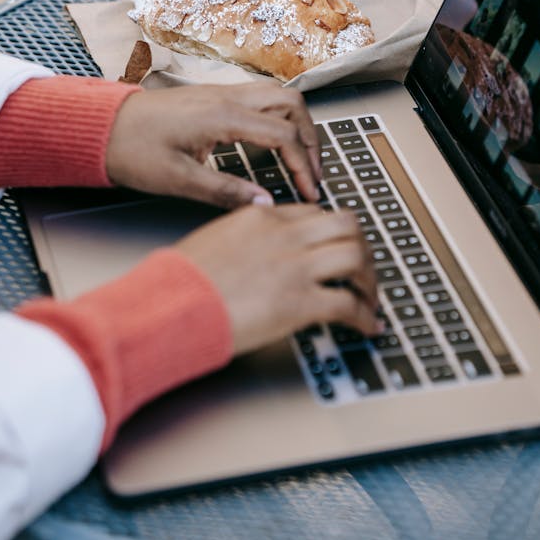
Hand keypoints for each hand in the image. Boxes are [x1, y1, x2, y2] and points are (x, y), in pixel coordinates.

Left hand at [105, 83, 320, 207]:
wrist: (101, 127)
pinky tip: (274, 146)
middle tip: (313, 173)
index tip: (311, 192)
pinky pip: (261, 99)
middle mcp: (227, 96)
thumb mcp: (178, 180)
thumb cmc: (132, 150)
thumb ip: (226, 192)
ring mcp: (222, 92)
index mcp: (222, 115)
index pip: (284, 134)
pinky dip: (279, 119)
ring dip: (298, 125)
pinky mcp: (214, 97)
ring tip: (301, 160)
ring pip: (279, 96)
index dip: (304, 165)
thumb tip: (265, 204)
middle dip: (312, 137)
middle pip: (292, 103)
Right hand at [175, 203, 380, 353]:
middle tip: (364, 268)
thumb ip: (244, 239)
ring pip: (356, 256)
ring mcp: (295, 267)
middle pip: (346, 224)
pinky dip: (364, 316)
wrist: (170, 304)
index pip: (313, 212)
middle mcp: (285, 235)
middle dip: (361, 246)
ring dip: (369, 279)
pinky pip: (348, 304)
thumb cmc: (180, 280)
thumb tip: (257, 254)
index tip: (337, 245)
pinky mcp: (300, 302)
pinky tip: (367, 326)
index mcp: (261, 217)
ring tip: (369, 297)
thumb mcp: (215, 241)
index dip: (332, 231)